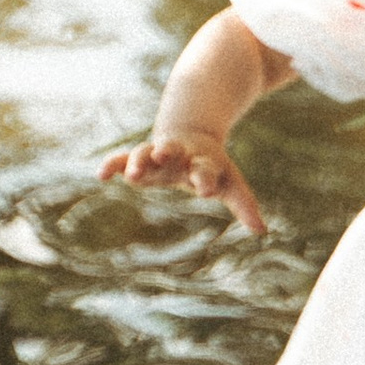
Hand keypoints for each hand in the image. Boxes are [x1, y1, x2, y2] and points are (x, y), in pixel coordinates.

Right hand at [99, 130, 265, 237]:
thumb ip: (243, 204)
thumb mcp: (230, 182)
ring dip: (137, 159)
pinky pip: (122, 158)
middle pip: (172, 150)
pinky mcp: (140, 156)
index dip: (205, 178)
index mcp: (203, 160)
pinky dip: (112, 164)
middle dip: (167, 151)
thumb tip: (263, 231)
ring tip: (130, 173)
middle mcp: (178, 154)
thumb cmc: (213, 165)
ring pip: (144, 152)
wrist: (192, 133)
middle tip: (161, 154)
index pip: (205, 169)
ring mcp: (157, 153)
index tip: (205, 190)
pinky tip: (100, 174)